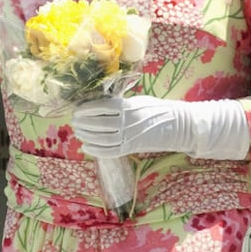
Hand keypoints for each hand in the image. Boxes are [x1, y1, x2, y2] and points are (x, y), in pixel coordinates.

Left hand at [72, 95, 248, 159]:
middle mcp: (128, 123)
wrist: (176, 125)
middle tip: (74, 120)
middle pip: (99, 124)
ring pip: (102, 139)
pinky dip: (96, 150)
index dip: (87, 109)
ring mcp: (130, 137)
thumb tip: (97, 102)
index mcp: (129, 107)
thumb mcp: (136, 100)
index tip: (77, 109)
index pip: (102, 108)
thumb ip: (119, 102)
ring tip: (78, 131)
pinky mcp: (132, 148)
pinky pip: (110, 151)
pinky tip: (86, 146)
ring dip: (87, 136)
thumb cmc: (155, 108)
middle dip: (84, 123)